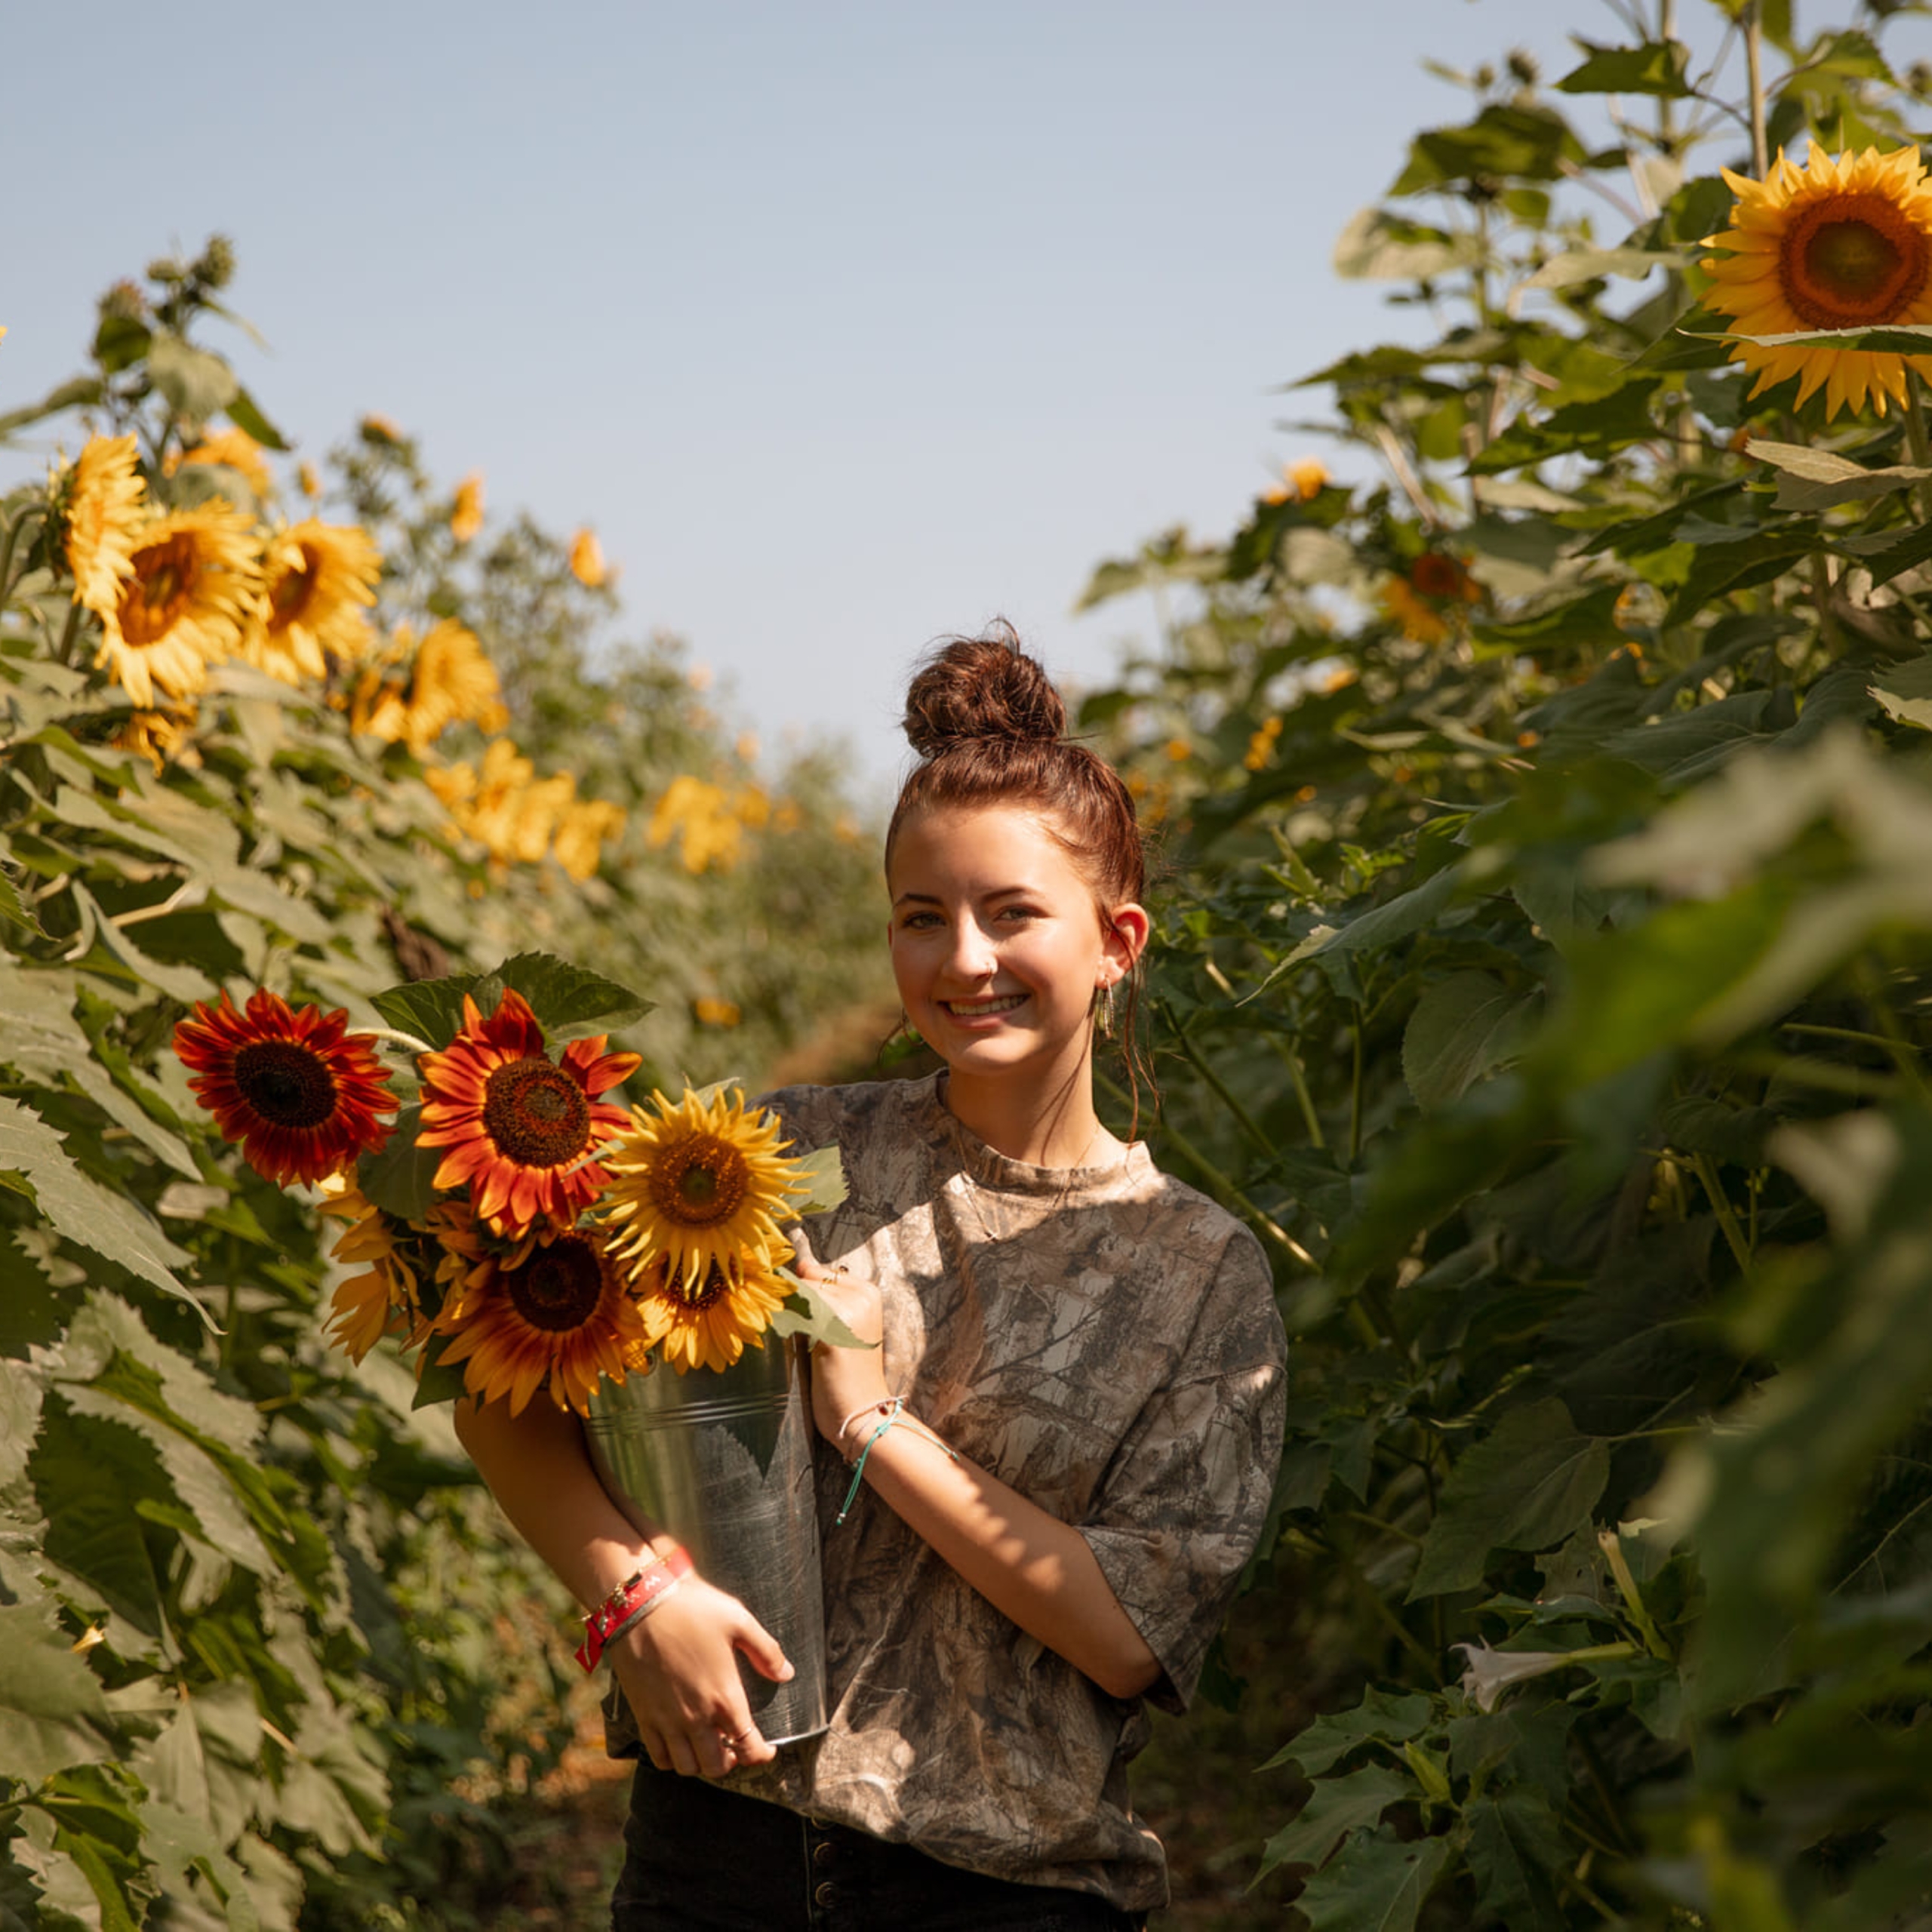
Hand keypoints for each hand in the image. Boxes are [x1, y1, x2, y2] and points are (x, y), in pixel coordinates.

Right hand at [609, 1576, 792, 1777]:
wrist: (639, 1606)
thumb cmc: (692, 1609)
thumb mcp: (738, 1620)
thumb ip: (766, 1650)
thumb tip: (787, 1673)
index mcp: (724, 1696)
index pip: (749, 1747)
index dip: (762, 1755)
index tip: (767, 1750)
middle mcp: (696, 1717)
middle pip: (717, 1766)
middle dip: (731, 1761)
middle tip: (735, 1744)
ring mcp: (667, 1721)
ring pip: (688, 1768)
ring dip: (702, 1763)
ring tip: (708, 1744)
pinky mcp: (644, 1717)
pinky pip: (659, 1757)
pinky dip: (672, 1759)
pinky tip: (680, 1742)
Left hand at [791, 1231, 888, 1446]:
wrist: (863, 1414)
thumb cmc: (848, 1375)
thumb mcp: (841, 1328)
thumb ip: (823, 1299)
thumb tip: (799, 1266)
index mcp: (868, 1292)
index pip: (817, 1271)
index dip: (800, 1292)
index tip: (795, 1317)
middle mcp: (862, 1295)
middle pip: (806, 1282)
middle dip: (791, 1303)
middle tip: (793, 1334)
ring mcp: (850, 1310)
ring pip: (798, 1295)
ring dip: (786, 1315)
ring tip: (793, 1342)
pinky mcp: (833, 1329)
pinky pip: (796, 1313)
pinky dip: (785, 1325)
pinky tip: (788, 1343)